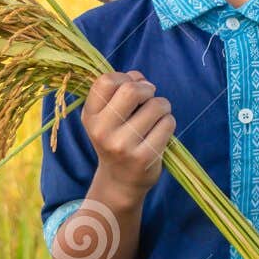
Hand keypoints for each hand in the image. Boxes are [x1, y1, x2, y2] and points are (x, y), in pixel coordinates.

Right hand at [82, 70, 174, 203]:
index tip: (131, 87)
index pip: (106, 81)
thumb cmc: (117, 139)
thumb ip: (119, 90)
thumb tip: (140, 78)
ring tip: (156, 117)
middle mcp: (102, 131)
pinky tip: (160, 131)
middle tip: (149, 98)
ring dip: (162, 105)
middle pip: (131, 90)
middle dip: (147, 89)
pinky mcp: (144, 157)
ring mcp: (123, 145)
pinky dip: (168, 122)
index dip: (125, 77)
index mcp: (90, 116)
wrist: (120, 181)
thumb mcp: (106, 116)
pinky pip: (167, 123)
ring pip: (156, 105)